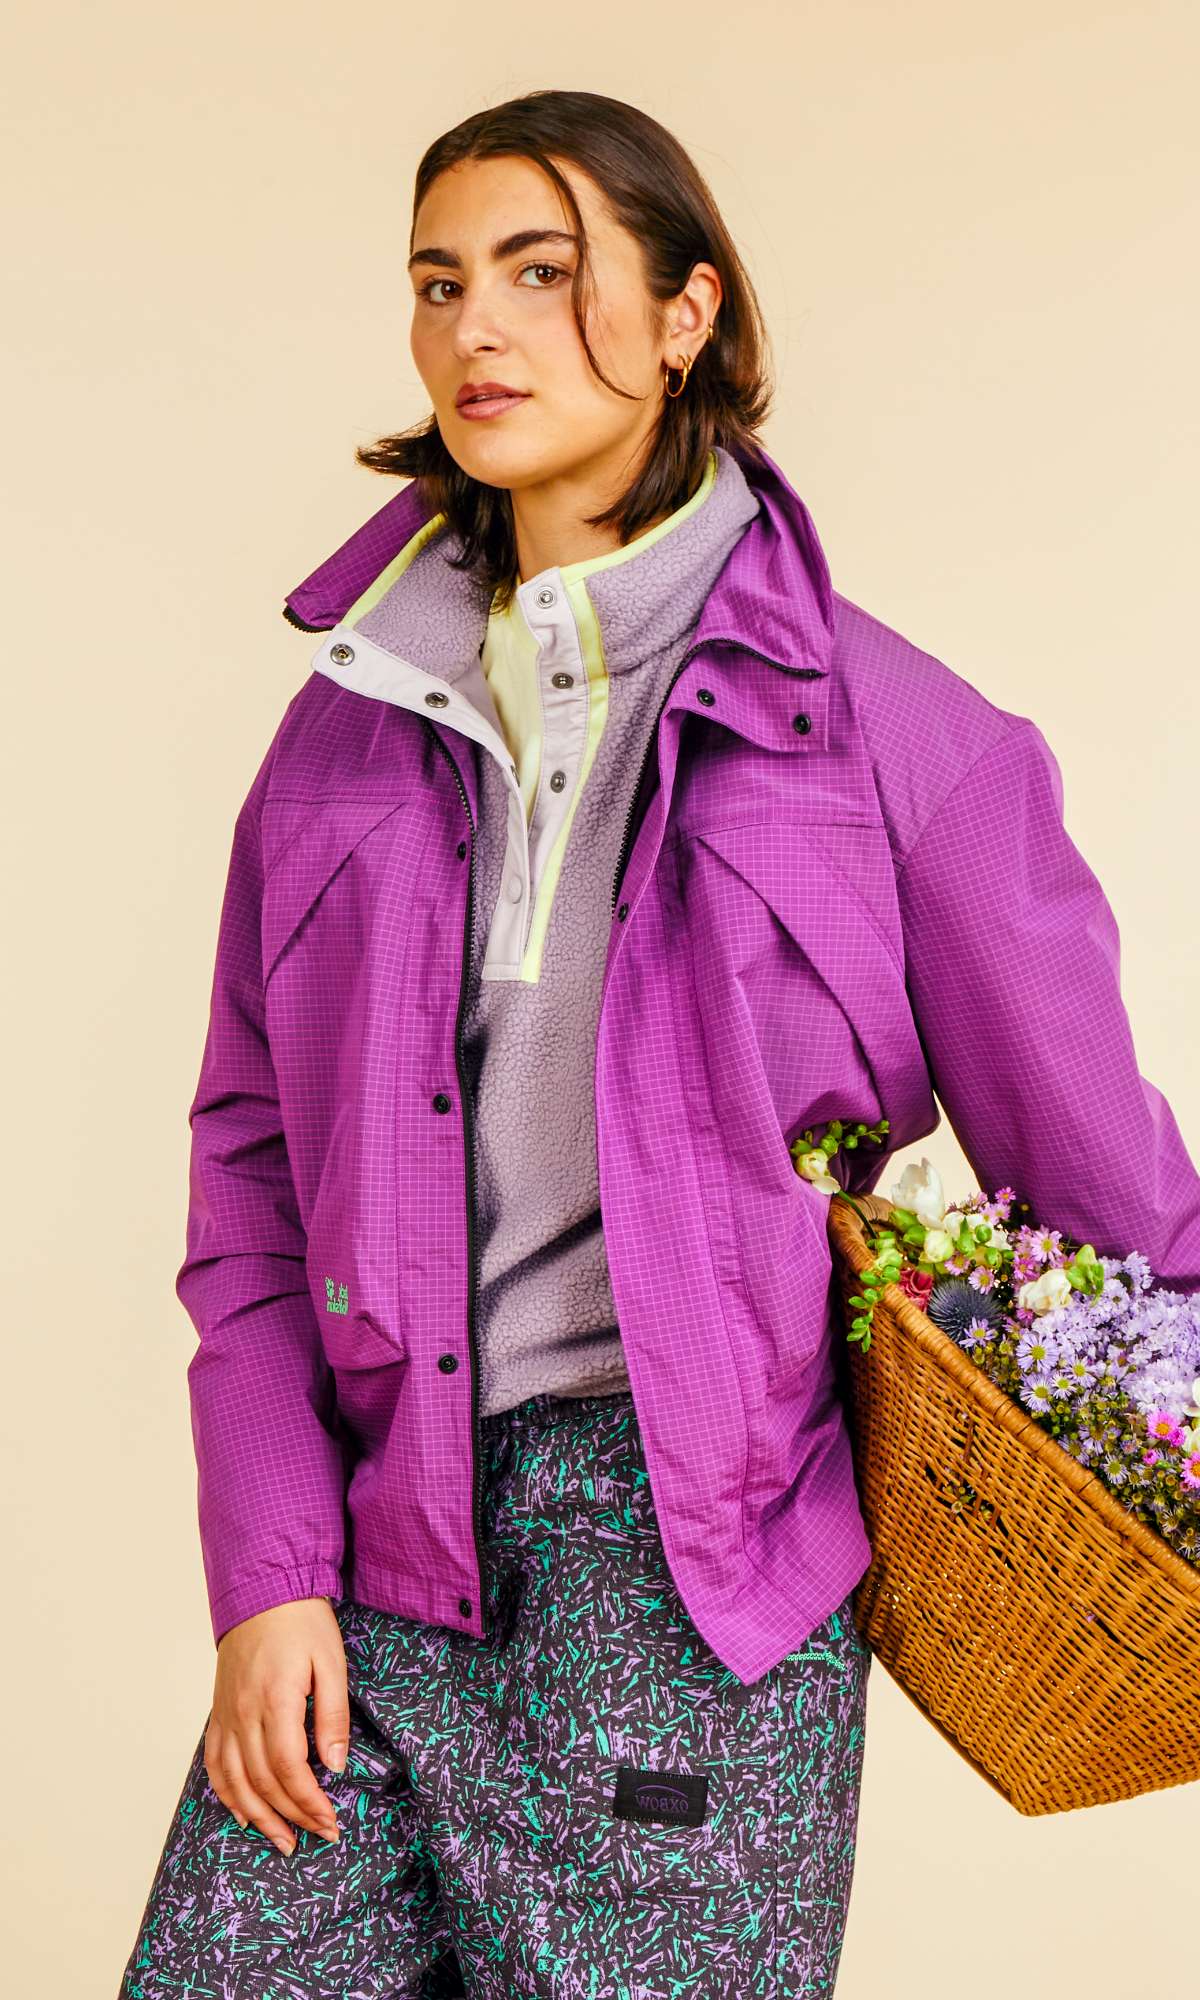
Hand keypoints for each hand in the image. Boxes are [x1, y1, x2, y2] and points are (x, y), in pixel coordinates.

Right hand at [204, 1596, 348, 1853]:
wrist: (262, 1591)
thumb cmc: (302, 1622)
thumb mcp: (331, 1662)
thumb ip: (332, 1715)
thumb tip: (334, 1766)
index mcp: (275, 1700)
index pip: (289, 1768)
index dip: (308, 1802)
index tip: (329, 1822)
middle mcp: (244, 1713)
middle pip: (263, 1781)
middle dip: (291, 1815)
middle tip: (316, 1835)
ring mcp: (226, 1714)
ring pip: (235, 1780)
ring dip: (258, 1816)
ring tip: (282, 1841)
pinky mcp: (219, 1712)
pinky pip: (215, 1762)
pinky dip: (226, 1793)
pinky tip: (242, 1813)